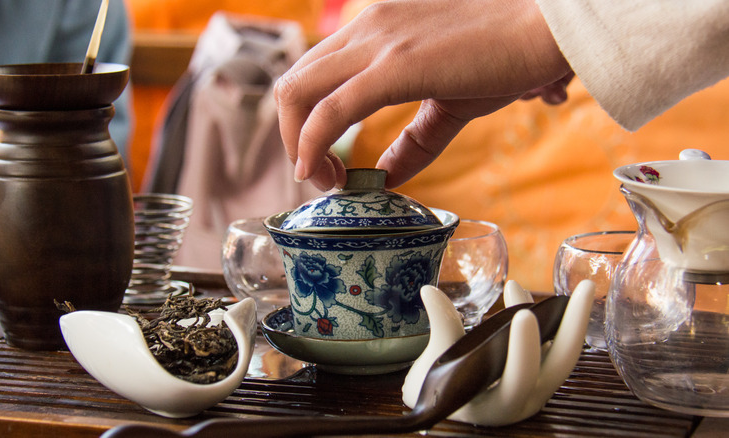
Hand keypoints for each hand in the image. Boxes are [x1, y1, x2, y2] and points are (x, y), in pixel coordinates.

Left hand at [274, 0, 570, 189]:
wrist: (549, 31)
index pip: (314, 74)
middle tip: (321, 176)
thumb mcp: (449, 105)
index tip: (328, 163)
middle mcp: (367, 27)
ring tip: (323, 180)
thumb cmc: (506, 60)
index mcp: (376, 28)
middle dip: (292, 136)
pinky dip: (311, 144)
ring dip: (297, 144)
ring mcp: (377, 42)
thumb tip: (387, 179)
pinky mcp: (393, 66)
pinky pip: (330, 111)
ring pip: (298, 92)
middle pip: (294, 83)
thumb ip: (414, 142)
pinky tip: (318, 173)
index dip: (306, 123)